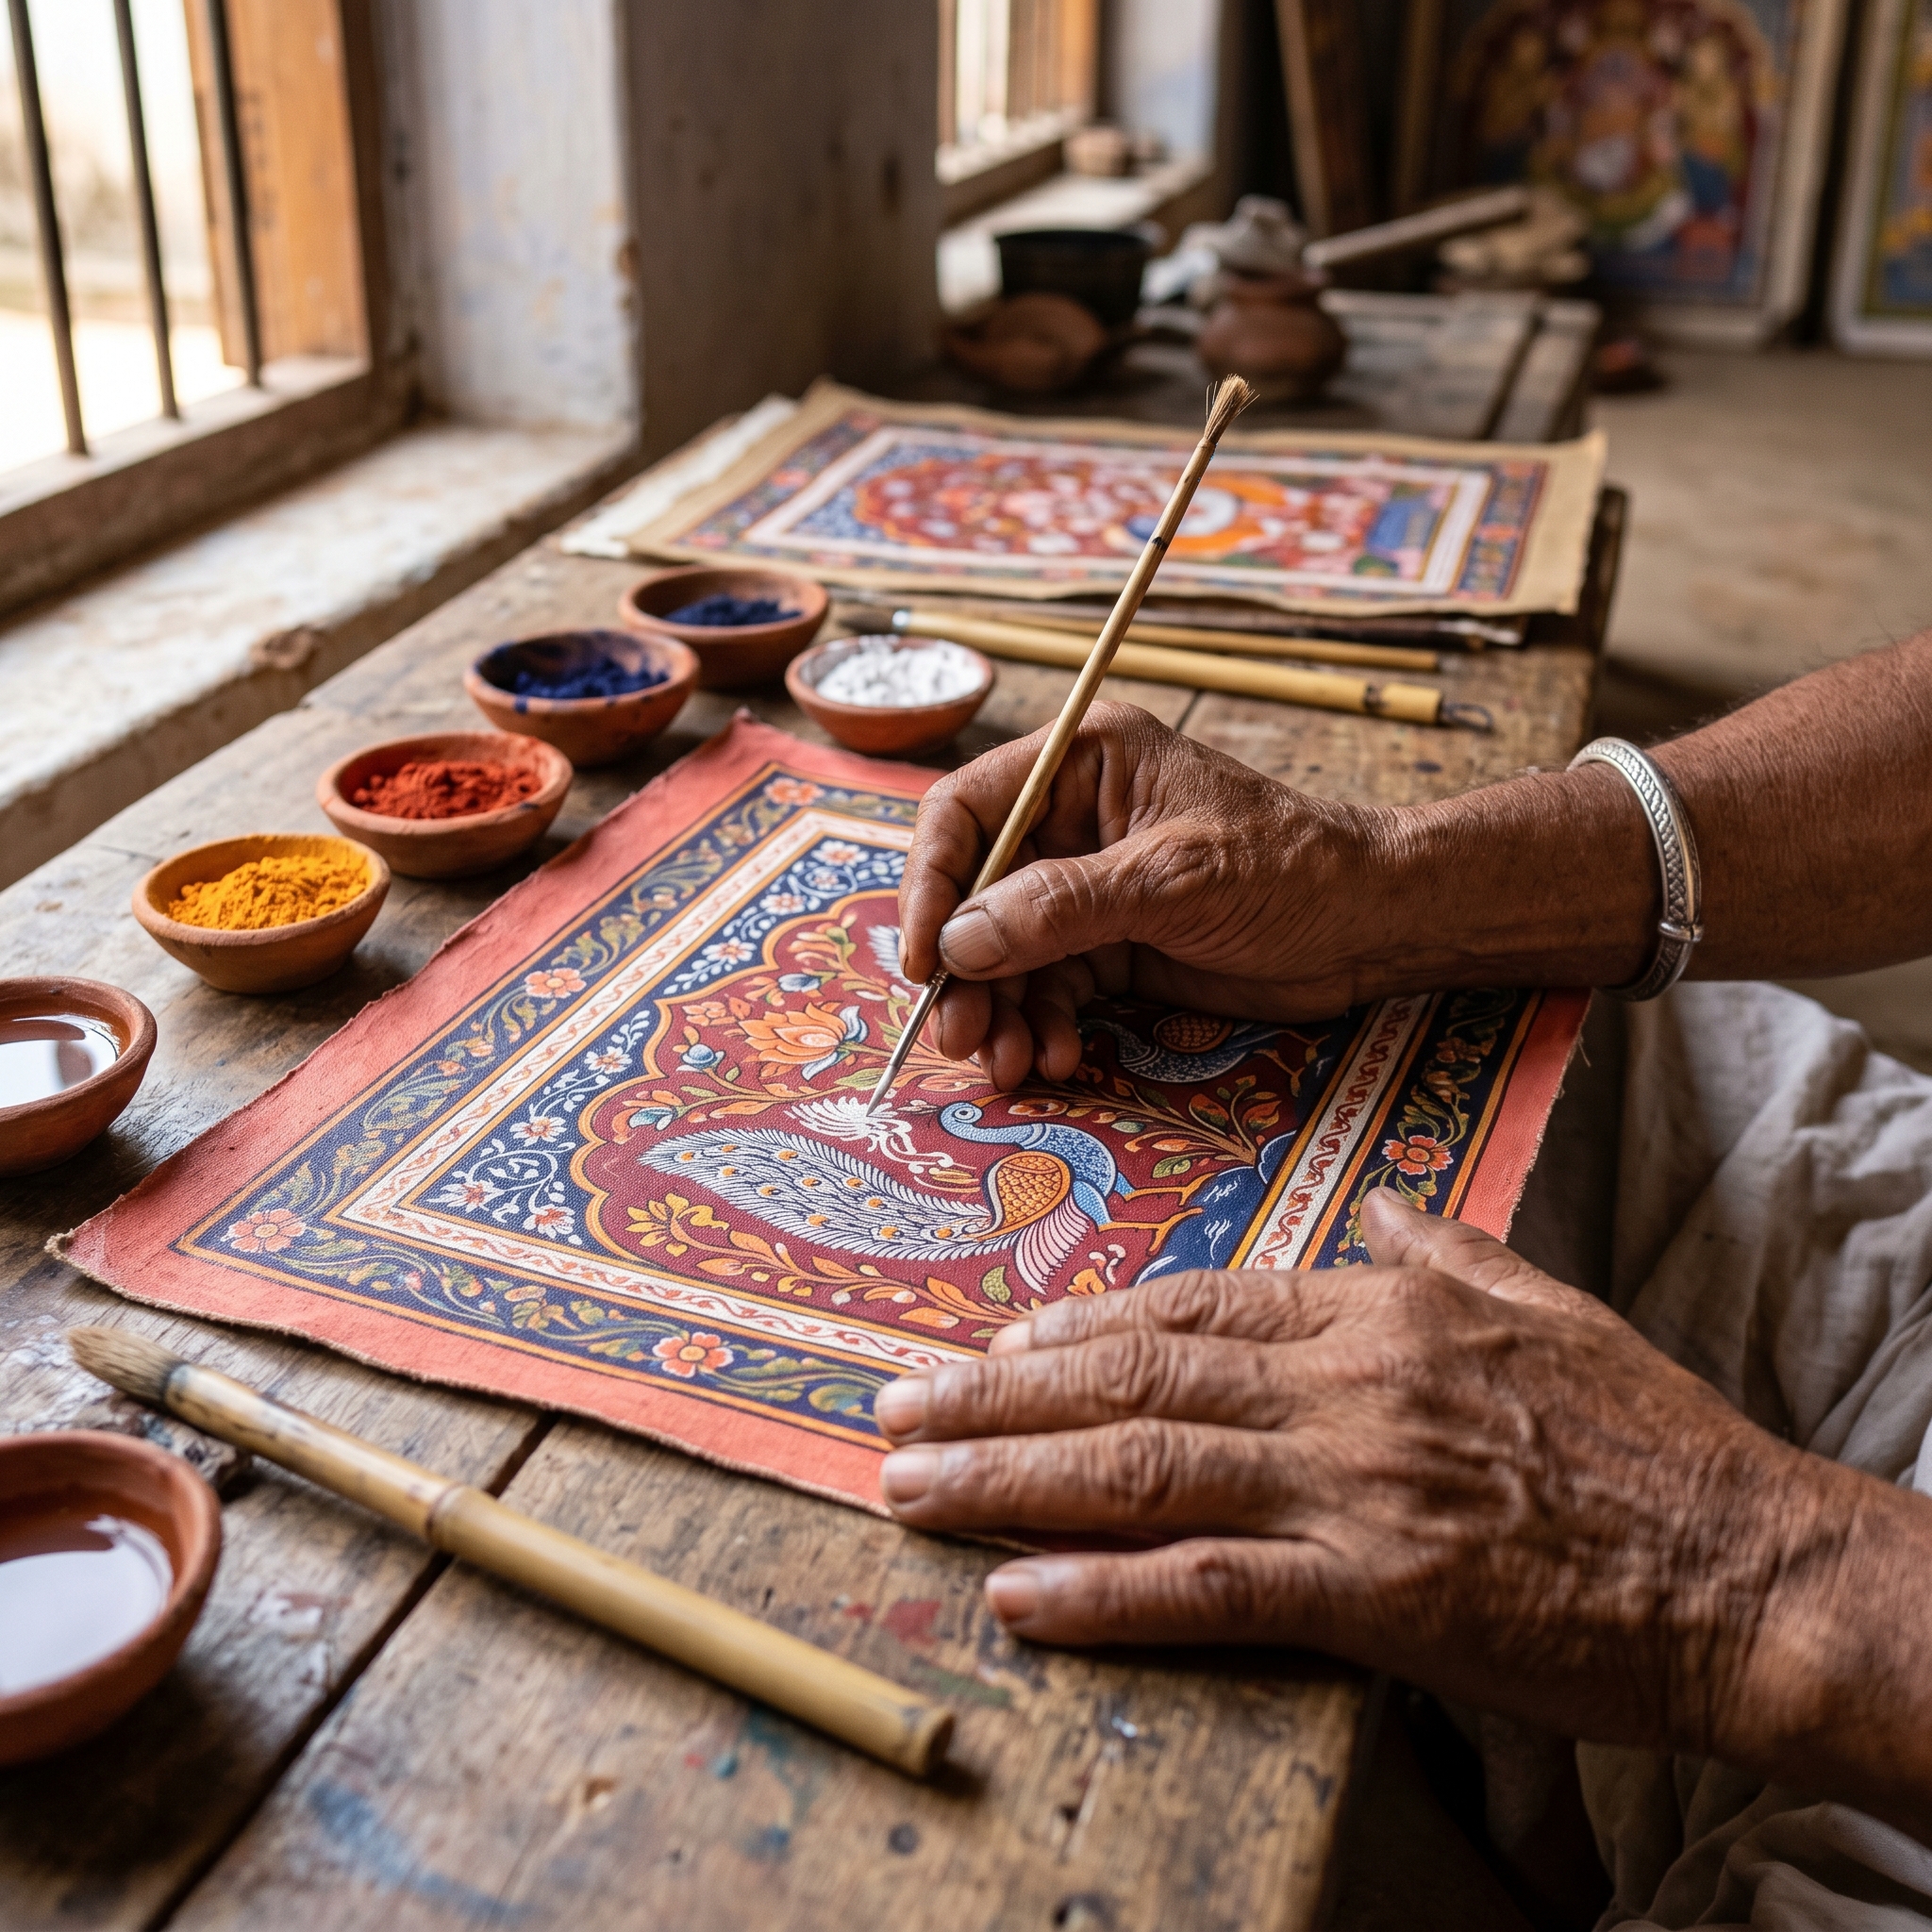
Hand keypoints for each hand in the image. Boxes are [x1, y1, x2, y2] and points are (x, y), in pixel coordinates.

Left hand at [871, 1190, 1869, 1777]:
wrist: (1747, 1564)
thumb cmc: (1650, 1438)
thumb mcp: (1547, 1304)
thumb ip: (1449, 1250)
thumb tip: (1387, 1211)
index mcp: (1379, 1309)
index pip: (1194, 1301)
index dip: (1081, 1325)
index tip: (998, 1343)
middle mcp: (1344, 1384)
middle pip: (1135, 1375)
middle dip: (998, 1394)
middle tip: (895, 1409)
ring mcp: (1352, 1487)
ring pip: (1142, 1465)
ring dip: (1009, 1478)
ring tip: (910, 1488)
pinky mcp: (1374, 1594)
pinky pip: (1207, 1586)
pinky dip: (1101, 1590)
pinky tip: (1019, 1592)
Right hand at [897, 703, 1382, 1088]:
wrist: (1374, 927)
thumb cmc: (1291, 870)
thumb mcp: (1173, 880)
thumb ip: (1062, 906)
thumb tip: (960, 939)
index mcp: (1083, 763)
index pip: (966, 812)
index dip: (930, 884)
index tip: (925, 958)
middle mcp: (1072, 820)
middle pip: (973, 892)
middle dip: (963, 969)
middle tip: (960, 1035)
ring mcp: (1088, 887)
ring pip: (1005, 952)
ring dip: (999, 1012)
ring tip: (1009, 1065)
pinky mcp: (1110, 945)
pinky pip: (1048, 987)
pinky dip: (1042, 1026)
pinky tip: (1057, 1059)